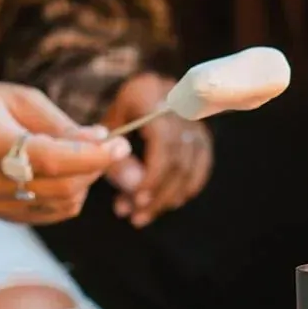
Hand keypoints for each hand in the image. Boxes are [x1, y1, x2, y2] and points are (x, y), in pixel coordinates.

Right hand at [0, 82, 130, 224]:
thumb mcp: (21, 100)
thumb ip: (61, 124)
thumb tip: (102, 141)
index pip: (52, 159)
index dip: (92, 156)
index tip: (120, 144)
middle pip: (61, 186)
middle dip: (95, 167)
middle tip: (107, 147)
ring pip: (62, 204)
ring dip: (85, 182)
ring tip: (82, 157)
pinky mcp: (3, 217)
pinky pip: (53, 214)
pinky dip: (71, 196)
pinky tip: (67, 174)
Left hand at [103, 72, 214, 227]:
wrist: (138, 92)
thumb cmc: (114, 114)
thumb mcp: (106, 129)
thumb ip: (115, 158)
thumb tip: (135, 189)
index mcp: (149, 95)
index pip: (163, 140)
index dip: (153, 174)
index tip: (137, 198)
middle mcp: (179, 105)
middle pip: (178, 159)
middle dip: (157, 193)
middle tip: (135, 216)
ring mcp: (194, 121)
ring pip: (190, 167)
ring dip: (168, 198)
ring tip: (141, 216)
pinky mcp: (202, 135)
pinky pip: (201, 167)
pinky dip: (186, 188)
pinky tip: (167, 203)